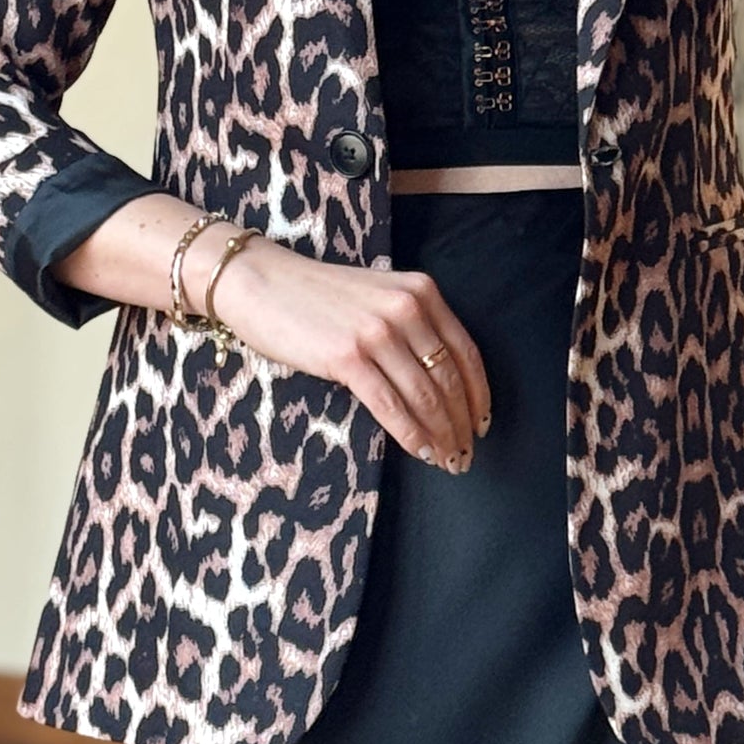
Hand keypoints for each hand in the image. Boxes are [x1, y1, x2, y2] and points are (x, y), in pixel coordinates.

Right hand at [209, 235, 490, 473]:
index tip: (481, 424)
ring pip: (425, 396)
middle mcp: (406, 308)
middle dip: (462, 423)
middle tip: (466, 455)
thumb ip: (411, 323)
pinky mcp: (347, 357)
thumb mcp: (379, 295)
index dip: (478, 394)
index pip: (465, 351)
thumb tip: (440, 382)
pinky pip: (391, 406)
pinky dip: (411, 434)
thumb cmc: (317, 296)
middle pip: (448, 378)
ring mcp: (377, 332)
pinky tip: (421, 452)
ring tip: (448, 461)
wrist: (262, 282)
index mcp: (420, 291)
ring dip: (442, 435)